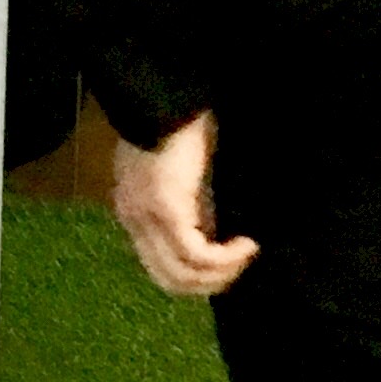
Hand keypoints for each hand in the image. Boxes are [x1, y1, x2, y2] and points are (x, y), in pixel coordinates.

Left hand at [111, 116, 256, 298]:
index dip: (197, 278)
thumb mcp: (181, 179)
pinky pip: (196, 254)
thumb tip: (216, 238)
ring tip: (247, 254)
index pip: (160, 270)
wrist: (167, 99)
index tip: (229, 265)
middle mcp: (133, 221)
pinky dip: (225, 257)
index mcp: (133, 213)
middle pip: (169, 280)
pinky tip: (245, 244)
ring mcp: (146, 218)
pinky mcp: (166, 210)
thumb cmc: (178, 129)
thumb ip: (191, 209)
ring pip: (183, 274)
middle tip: (241, 266)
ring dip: (221, 273)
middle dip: (210, 283)